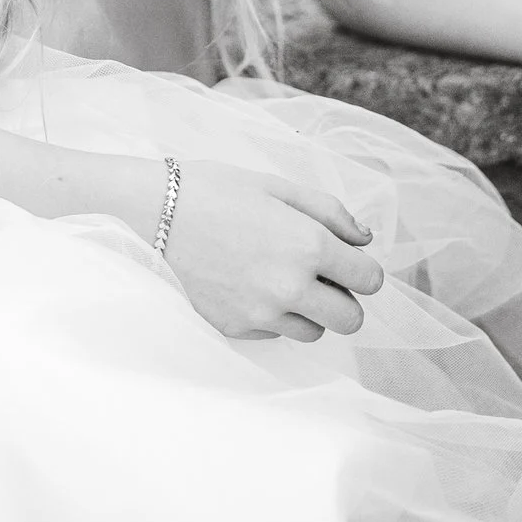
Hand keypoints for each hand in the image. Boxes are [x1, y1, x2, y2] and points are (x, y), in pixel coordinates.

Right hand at [159, 160, 386, 341]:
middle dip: (345, 299)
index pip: (369, 279)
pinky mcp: (235, 328)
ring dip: (311, 312)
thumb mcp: (277, 186)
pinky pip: (275, 335)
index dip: (363, 268)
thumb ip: (330, 212)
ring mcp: (261, 313)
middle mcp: (290, 287)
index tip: (348, 260)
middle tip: (324, 278)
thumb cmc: (215, 190)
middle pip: (351, 320)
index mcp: (308, 245)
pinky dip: (275, 318)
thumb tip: (363, 239)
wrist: (152, 211)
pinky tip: (254, 287)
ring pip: (314, 332)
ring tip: (284, 281)